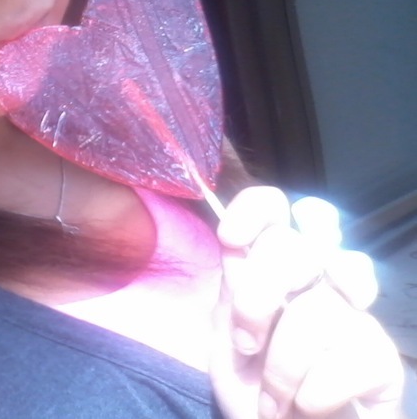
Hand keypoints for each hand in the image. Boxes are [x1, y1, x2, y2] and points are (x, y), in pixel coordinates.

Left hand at [209, 186, 404, 418]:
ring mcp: (353, 316)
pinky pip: (347, 358)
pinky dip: (312, 394)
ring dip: (280, 368)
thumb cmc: (252, 391)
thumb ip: (234, 291)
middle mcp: (316, 280)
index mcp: (271, 268)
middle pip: (295, 247)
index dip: (256, 209)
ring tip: (272, 398)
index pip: (276, 208)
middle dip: (257, 300)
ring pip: (316, 310)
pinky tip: (307, 407)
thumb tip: (237, 247)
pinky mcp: (381, 358)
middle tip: (245, 345)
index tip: (231, 239)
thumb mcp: (225, 340)